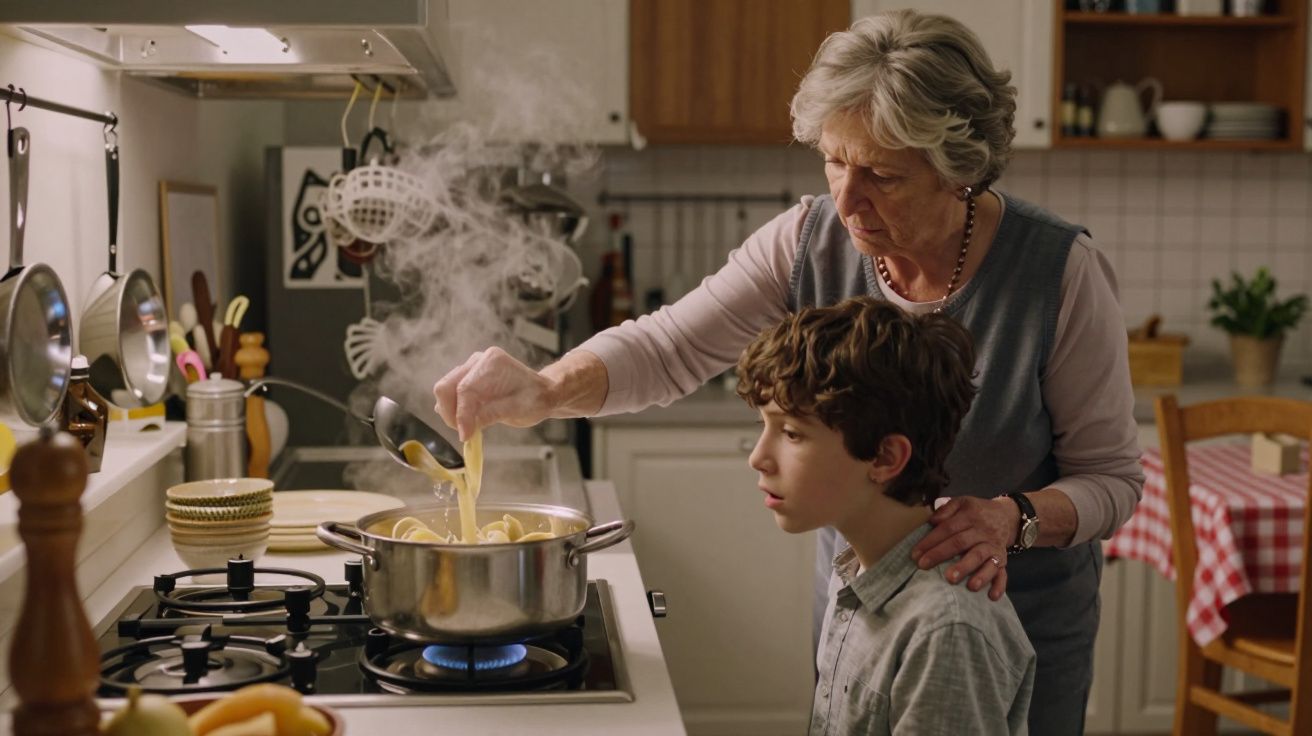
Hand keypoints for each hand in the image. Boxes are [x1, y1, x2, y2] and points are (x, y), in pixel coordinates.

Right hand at [433, 347, 554, 440]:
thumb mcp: (516, 411)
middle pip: (446, 386)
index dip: (461, 415)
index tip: (464, 436)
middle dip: (451, 413)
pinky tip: (469, 419)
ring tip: (470, 426)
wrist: (539, 393)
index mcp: (492, 363)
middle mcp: (478, 361)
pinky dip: (455, 409)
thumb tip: (465, 430)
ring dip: (452, 412)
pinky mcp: (465, 378)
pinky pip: (450, 394)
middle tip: (464, 432)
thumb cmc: (533, 400)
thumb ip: (489, 415)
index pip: (466, 389)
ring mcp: (470, 368)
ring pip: (444, 390)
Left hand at [910, 496, 1019, 600]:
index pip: (948, 528)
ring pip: (981, 557)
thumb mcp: (962, 502)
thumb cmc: (977, 512)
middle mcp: (983, 532)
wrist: (1007, 516)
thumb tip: (932, 520)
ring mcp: (994, 547)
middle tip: (924, 566)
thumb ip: (946, 509)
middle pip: (961, 543)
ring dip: (968, 569)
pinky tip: (991, 596)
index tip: (915, 554)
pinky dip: (998, 585)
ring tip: (952, 580)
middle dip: (942, 555)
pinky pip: (1003, 573)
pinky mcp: (1003, 560)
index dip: (931, 541)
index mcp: (970, 517)